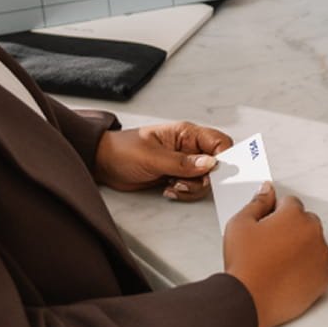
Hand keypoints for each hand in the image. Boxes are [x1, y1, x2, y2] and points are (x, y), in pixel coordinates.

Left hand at [94, 121, 231, 198]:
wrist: (103, 164)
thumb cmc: (122, 151)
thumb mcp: (152, 157)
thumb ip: (182, 162)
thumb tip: (211, 163)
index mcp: (186, 133)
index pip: (219, 142)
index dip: (224, 157)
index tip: (214, 173)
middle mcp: (189, 147)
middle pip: (216, 164)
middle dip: (204, 179)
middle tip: (184, 181)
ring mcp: (184, 163)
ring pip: (205, 180)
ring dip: (191, 188)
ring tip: (172, 185)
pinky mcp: (177, 176)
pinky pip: (192, 188)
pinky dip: (183, 193)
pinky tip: (168, 189)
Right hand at [223, 182, 327, 326]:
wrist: (249, 301)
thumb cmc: (244, 263)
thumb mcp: (240, 224)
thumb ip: (257, 202)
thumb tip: (267, 189)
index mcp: (295, 215)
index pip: (290, 203)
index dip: (275, 213)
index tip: (265, 226)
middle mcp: (313, 232)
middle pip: (305, 221)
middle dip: (291, 228)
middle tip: (269, 246)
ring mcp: (321, 256)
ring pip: (313, 243)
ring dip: (300, 248)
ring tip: (276, 263)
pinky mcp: (324, 277)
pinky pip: (317, 265)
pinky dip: (306, 268)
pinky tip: (286, 275)